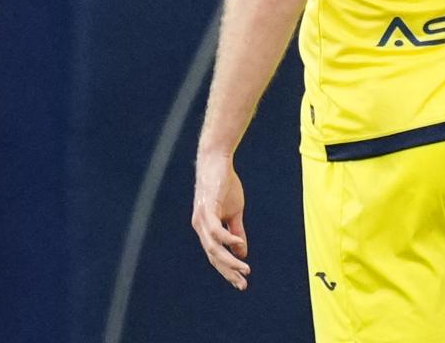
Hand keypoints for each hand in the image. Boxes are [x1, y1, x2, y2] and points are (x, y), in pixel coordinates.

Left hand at [192, 151, 250, 290]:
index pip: (215, 255)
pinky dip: (227, 239)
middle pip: (213, 255)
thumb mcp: (233, 212)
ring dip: (229, 260)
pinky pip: (216, 229)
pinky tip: (239, 245)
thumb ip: (236, 232)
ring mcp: (202, 217)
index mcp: (205, 228)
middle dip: (228, 271)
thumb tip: (241, 253)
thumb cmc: (224, 184)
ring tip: (244, 268)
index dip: (227, 269)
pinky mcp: (207, 207)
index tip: (241, 282)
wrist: (216, 160)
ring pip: (213, 247)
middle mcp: (200, 225)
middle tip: (242, 284)